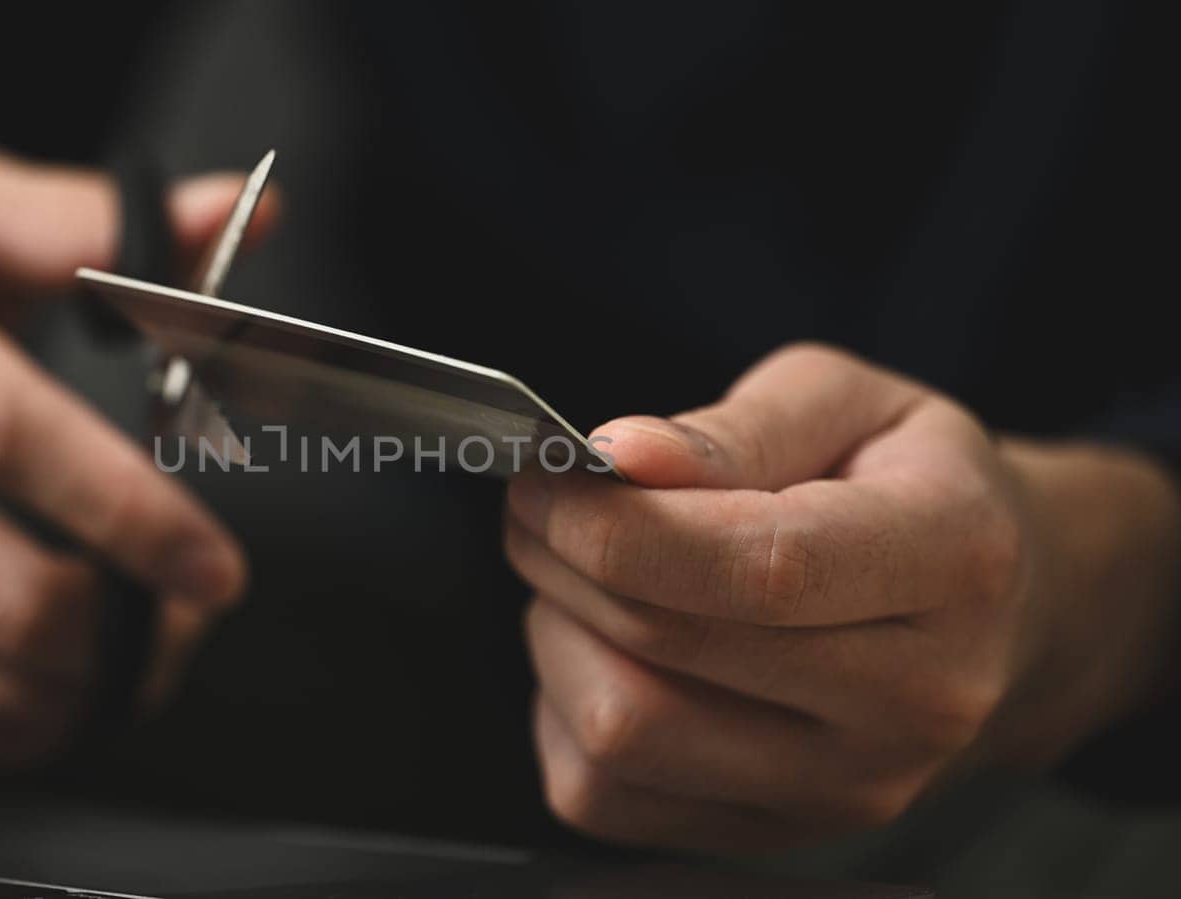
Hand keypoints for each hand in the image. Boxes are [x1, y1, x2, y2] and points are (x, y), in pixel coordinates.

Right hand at [0, 147, 276, 763]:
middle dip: (133, 628)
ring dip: (98, 684)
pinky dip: (31, 724)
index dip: (132, 515)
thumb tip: (240, 214)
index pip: (12, 439)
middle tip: (193, 607)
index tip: (217, 565)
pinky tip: (66, 674)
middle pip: (7, 595)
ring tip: (145, 639)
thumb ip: (101, 223)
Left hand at [506, 343, 1180, 850]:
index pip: (760, 567)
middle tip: (543, 507)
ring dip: (559, 635)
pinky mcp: (775, 834)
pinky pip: (604, 793)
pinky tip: (604, 652)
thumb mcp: (852, 402)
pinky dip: (564, 713)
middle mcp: (916, 699)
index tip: (549, 478)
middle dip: (565, 560)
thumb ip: (736, 427)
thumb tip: (624, 458)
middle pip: (667, 647)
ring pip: (621, 732)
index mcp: (952, 561)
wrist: (1003, 616)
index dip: (620, 523)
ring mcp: (848, 788)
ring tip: (581, 578)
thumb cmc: (916, 490)